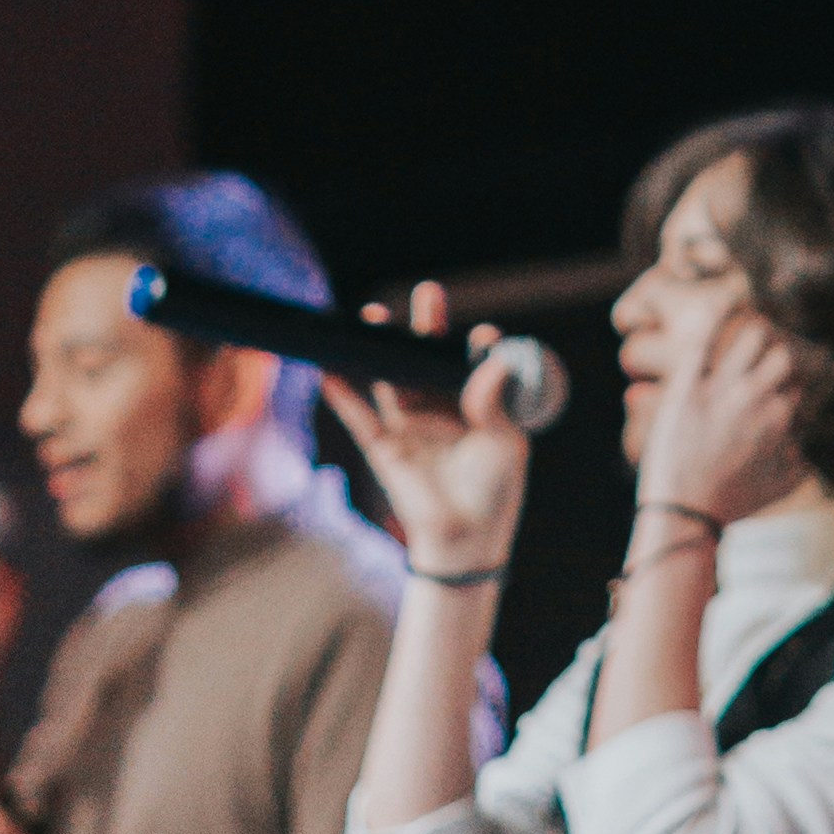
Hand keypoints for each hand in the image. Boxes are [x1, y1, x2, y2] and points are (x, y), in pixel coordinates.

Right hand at [324, 290, 534, 583]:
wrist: (465, 539)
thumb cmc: (494, 491)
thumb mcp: (504, 444)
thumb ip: (494, 402)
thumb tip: (490, 358)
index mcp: (477, 404)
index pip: (474, 364)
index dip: (478, 348)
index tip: (486, 338)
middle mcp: (442, 407)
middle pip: (430, 359)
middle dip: (427, 327)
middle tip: (428, 293)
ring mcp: (411, 425)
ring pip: (392, 377)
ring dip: (382, 348)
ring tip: (372, 313)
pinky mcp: (385, 446)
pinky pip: (360, 415)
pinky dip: (343, 393)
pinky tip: (329, 367)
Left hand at [628, 287, 813, 547]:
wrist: (683, 512)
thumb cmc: (732, 503)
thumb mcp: (782, 485)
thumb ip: (805, 460)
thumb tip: (810, 439)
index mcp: (781, 419)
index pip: (802, 385)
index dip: (796, 384)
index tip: (789, 384)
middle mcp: (757, 397)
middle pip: (784, 355)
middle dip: (783, 353)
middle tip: (773, 354)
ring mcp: (722, 389)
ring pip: (753, 338)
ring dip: (757, 333)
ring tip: (754, 330)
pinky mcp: (689, 386)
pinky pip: (705, 341)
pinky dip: (719, 316)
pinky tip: (728, 301)